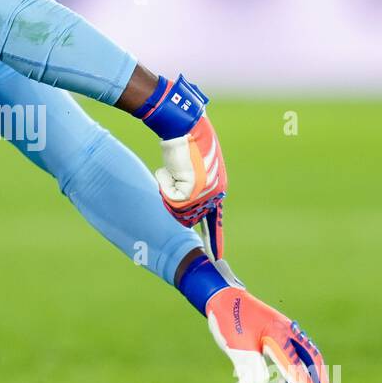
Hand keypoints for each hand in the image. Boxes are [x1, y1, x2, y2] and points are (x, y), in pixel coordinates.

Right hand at [137, 74, 227, 240]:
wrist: (184, 124)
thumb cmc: (187, 138)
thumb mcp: (193, 163)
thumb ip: (192, 182)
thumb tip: (183, 202)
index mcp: (218, 187)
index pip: (216, 220)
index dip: (214, 239)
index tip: (216, 258)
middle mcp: (215, 193)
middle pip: (188, 216)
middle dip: (174, 201)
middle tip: (168, 180)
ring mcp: (205, 192)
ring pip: (177, 210)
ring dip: (167, 190)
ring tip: (170, 170)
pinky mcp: (193, 189)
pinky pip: (170, 198)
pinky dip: (163, 183)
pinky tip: (167, 169)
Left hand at [190, 258, 330, 382]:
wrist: (222, 296)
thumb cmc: (229, 320)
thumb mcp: (238, 348)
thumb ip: (251, 370)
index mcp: (278, 335)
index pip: (295, 364)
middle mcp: (287, 331)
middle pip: (311, 357)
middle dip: (319, 377)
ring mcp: (284, 328)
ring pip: (306, 352)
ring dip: (313, 370)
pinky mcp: (278, 329)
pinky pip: (297, 348)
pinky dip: (302, 362)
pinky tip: (299, 373)